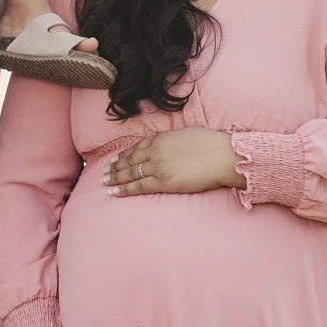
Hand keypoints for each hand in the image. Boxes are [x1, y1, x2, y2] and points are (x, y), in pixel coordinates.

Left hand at [104, 128, 240, 196]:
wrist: (223, 156)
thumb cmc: (211, 145)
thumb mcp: (186, 134)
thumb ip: (172, 140)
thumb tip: (168, 144)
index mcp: (161, 139)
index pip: (136, 148)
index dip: (123, 155)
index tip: (114, 159)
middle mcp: (155, 151)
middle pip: (129, 160)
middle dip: (114, 167)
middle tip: (103, 172)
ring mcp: (158, 167)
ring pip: (129, 173)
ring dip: (114, 178)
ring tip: (104, 182)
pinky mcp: (163, 182)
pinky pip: (138, 186)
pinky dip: (124, 189)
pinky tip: (113, 192)